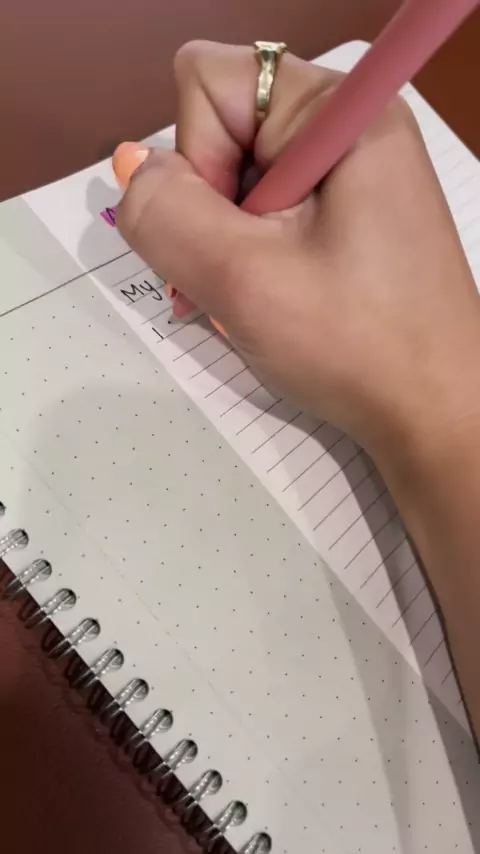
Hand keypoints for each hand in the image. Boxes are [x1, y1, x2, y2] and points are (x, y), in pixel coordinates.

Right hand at [115, 40, 479, 463]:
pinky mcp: (351, 214)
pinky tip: (274, 300)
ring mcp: (352, 173)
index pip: (212, 82)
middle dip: (211, 212)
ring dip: (228, 246)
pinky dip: (253, 258)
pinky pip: (271, 213)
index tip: (230, 235)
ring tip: (258, 300)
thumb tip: (134, 169)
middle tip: (239, 281)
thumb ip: (167, 216)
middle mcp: (348, 127)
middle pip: (224, 131)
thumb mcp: (244, 280)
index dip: (196, 158)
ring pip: (240, 180)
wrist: (434, 413)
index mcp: (340, 113)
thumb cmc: (361, 348)